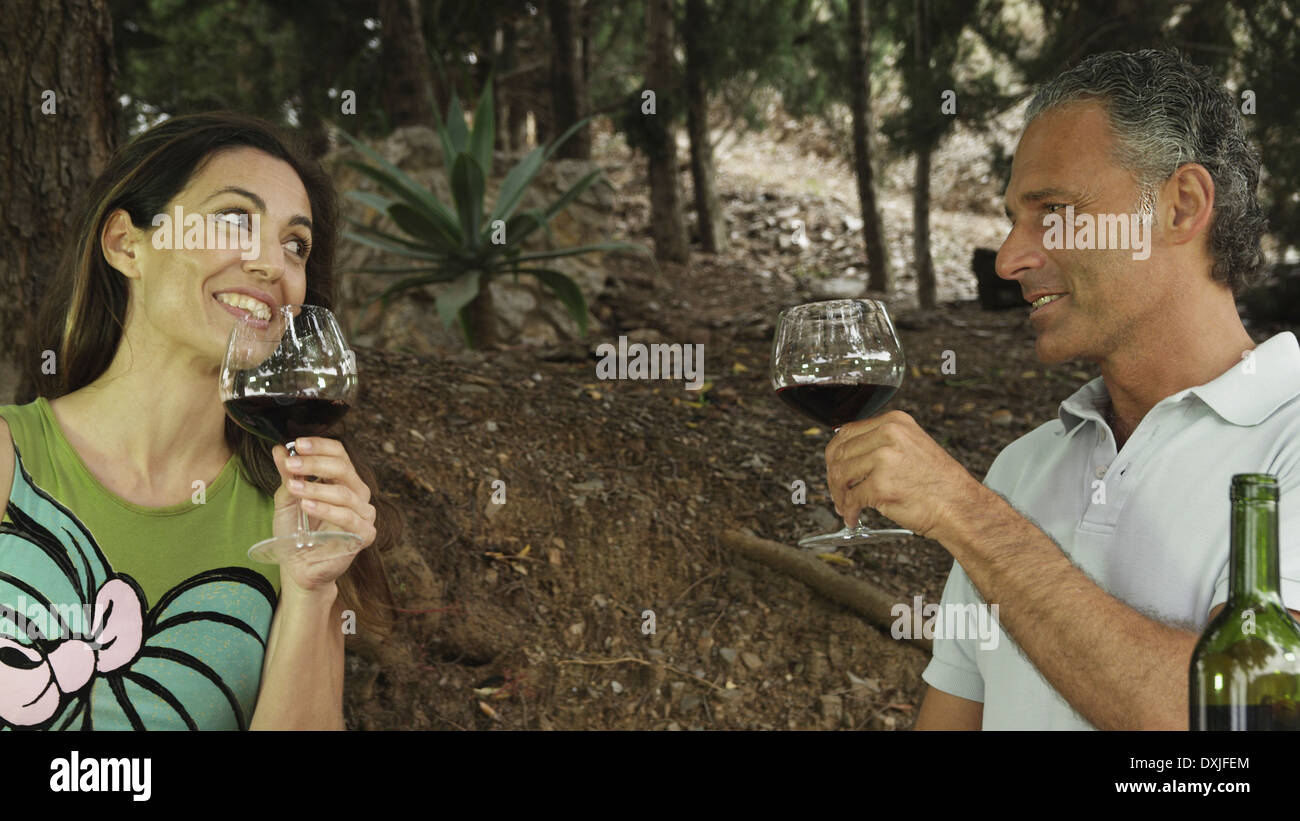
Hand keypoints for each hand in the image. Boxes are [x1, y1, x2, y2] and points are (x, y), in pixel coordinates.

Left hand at [271, 437, 376, 592]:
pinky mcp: (365, 534)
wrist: (299, 567)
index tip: (296, 445)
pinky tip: (307, 505)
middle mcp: (357, 494)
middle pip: (343, 468)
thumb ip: (287, 475)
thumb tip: (280, 449)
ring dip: (316, 488)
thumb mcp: (287, 499)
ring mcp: (364, 514)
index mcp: (343, 481)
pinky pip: (348, 518)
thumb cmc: (296, 534)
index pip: (338, 454)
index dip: (319, 446)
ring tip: (294, 488)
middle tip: (292, 465)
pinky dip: (326, 509)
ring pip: (344, 492)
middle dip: (315, 464)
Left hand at [824, 410, 987, 542]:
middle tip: (837, 491)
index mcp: (894, 422)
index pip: (847, 432)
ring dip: (838, 495)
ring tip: (844, 506)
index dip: (835, 454)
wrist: (961, 506)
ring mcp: (884, 459)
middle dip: (833, 476)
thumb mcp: (911, 447)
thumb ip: (881, 444)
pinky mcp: (881, 485)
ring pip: (841, 475)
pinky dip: (848, 511)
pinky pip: (852, 499)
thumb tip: (849, 456)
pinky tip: (853, 517)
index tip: (833, 467)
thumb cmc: (939, 483)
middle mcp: (888, 435)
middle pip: (840, 453)